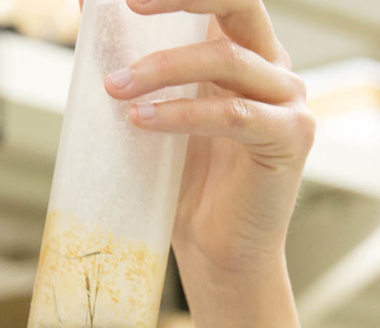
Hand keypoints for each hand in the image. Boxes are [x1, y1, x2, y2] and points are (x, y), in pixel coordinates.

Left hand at [103, 0, 313, 280]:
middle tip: (127, 5)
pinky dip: (181, 113)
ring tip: (114, 87)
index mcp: (243, 49)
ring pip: (227, 59)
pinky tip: (140, 120)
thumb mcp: (150, 107)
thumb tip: (88, 10)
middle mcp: (273, 64)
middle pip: (239, 2)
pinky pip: (234, 113)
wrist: (216, 250)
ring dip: (162, 68)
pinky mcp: (291, 137)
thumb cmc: (183, 180)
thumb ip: (131, 60)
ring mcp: (289, 99)